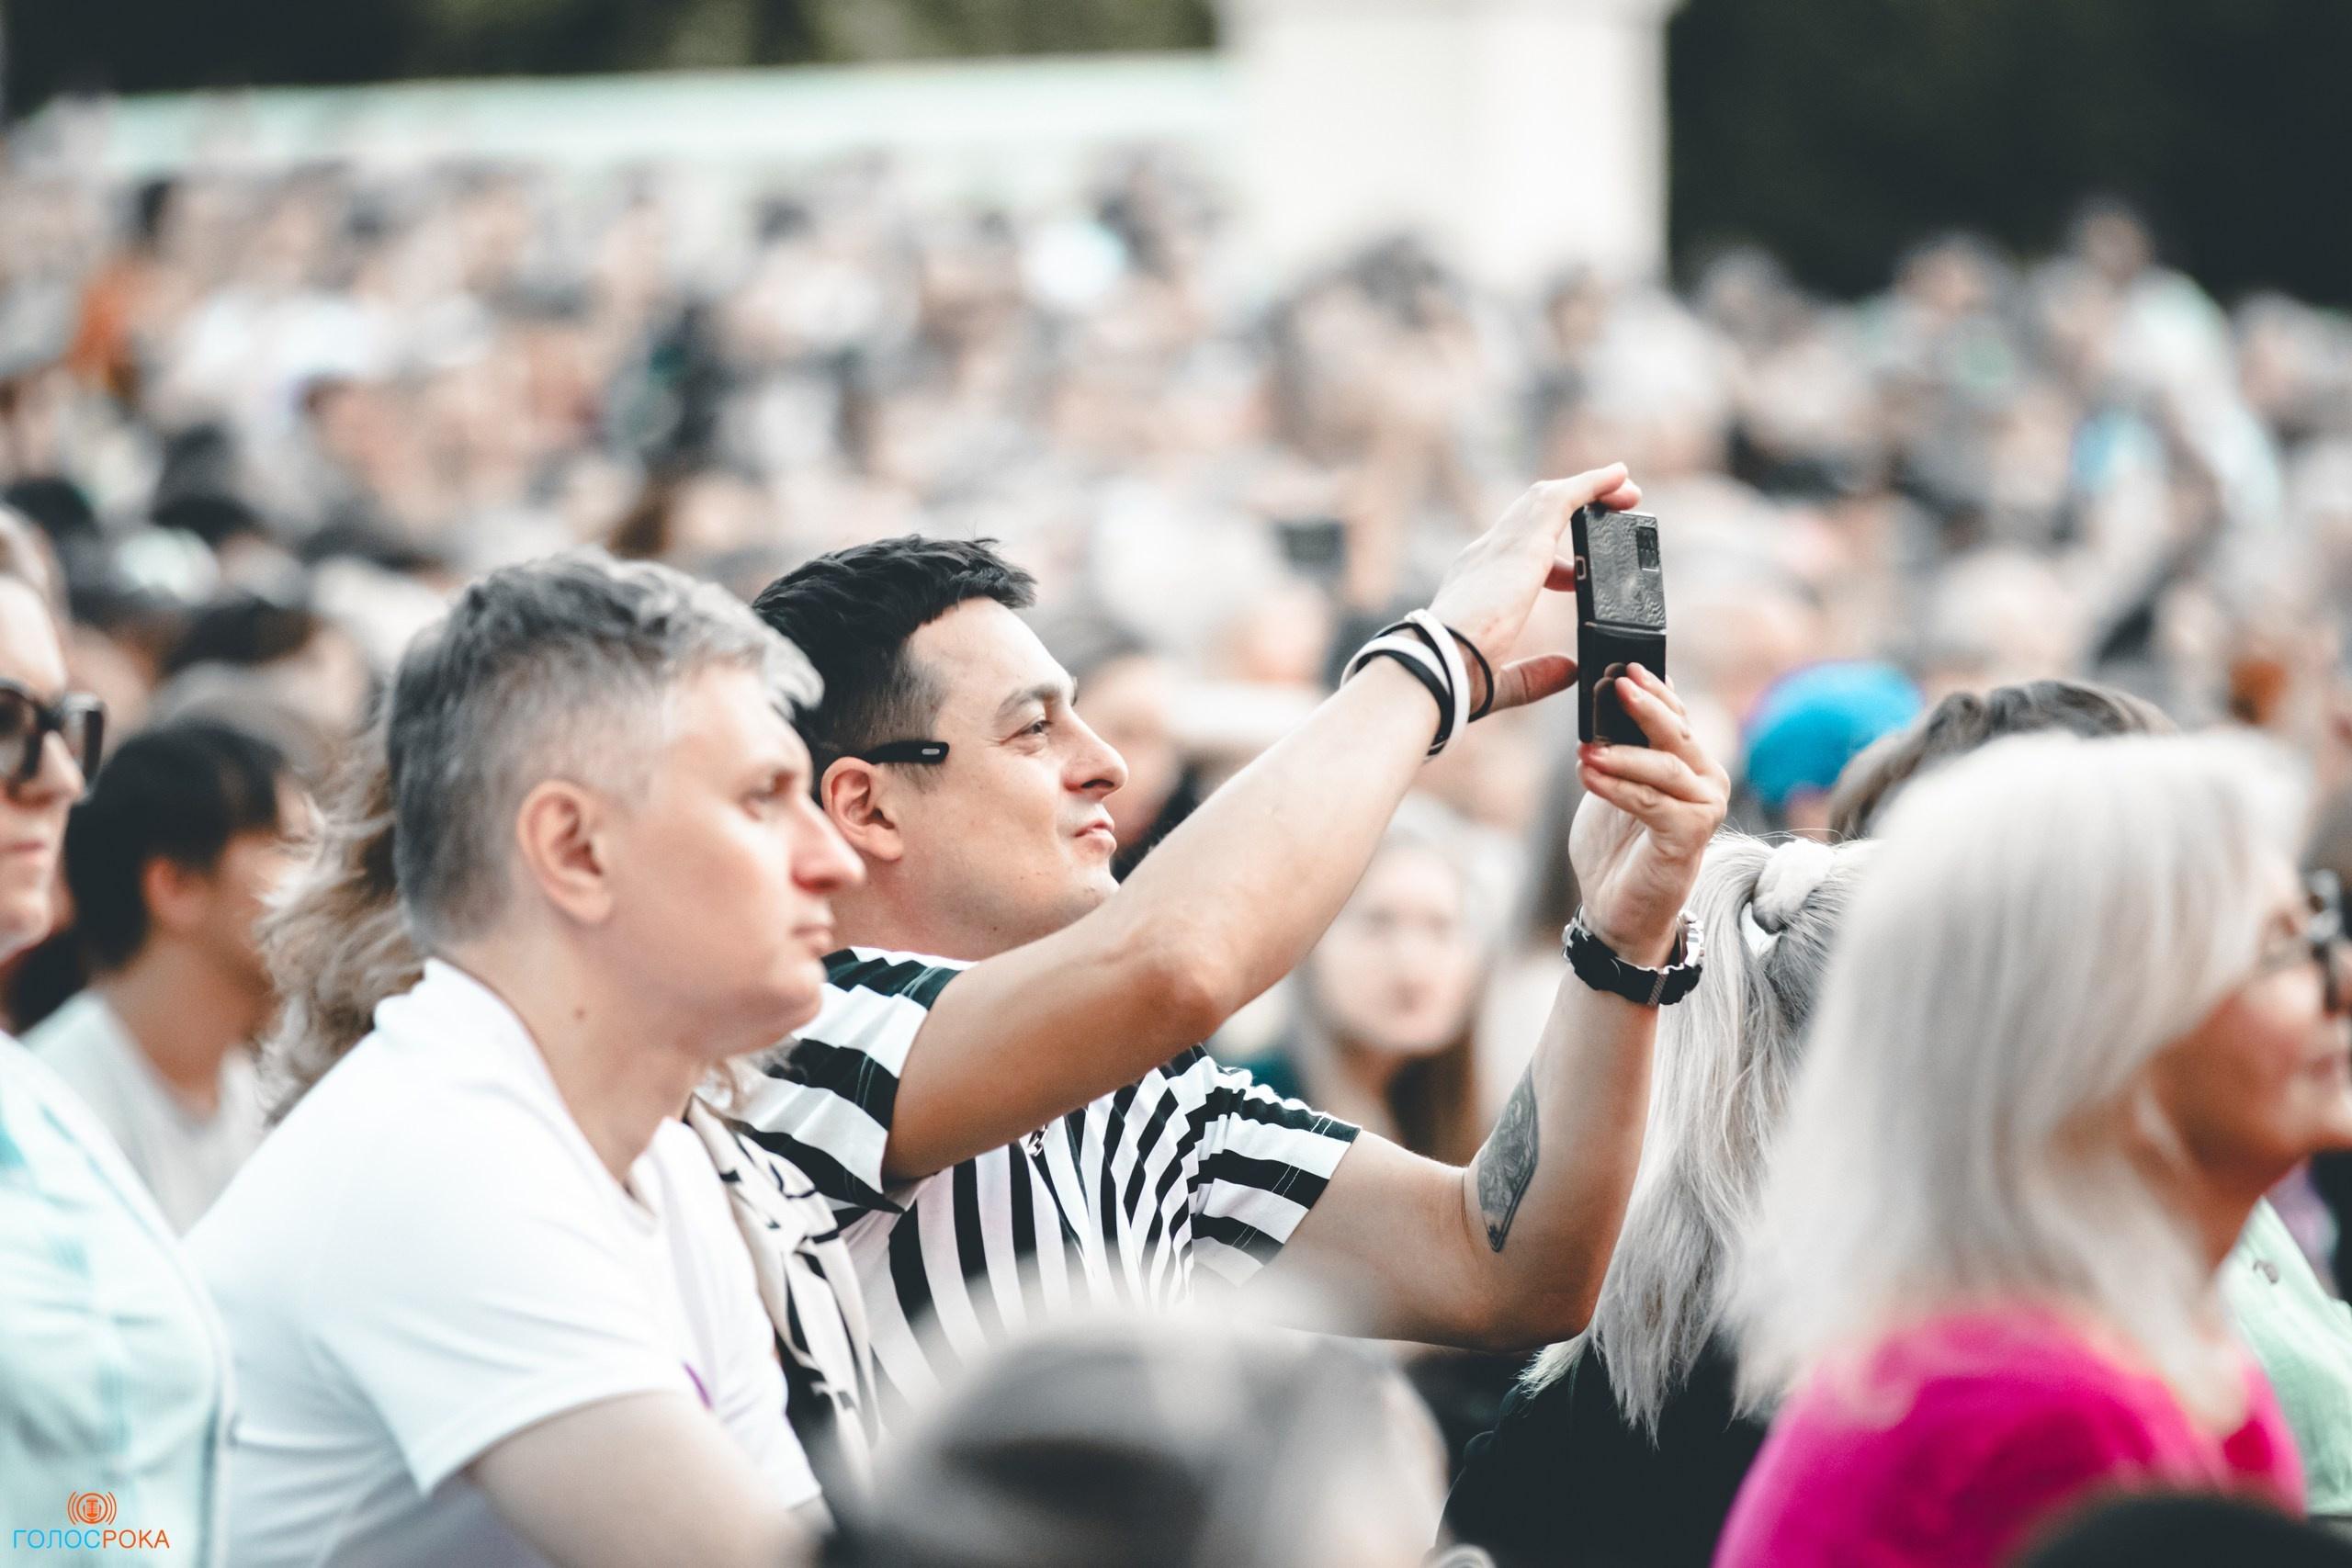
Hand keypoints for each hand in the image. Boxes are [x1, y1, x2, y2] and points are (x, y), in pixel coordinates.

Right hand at [1427, 464, 1642, 714]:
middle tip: (1614, 509)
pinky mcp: (1524, 542)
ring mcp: (1501, 544)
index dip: (1547, 557)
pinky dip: (1592, 483)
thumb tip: (1569, 670)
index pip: (1513, 556)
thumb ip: (1537, 675)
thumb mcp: (1504, 680)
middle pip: (1533, 516)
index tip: (1573, 572)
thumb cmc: (1458, 678)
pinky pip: (1563, 499)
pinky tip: (1619, 477)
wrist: (1440, 665)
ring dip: (1588, 490)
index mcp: (1475, 585)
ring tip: (1625, 490)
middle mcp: (1485, 556)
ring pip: (1547, 499)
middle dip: (1572, 508)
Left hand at [1569, 665, 1729, 966]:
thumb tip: (1606, 700)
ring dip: (1622, 754)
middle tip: (1618, 683)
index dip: (1654, 689)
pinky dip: (1618, 787)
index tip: (1627, 663)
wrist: (1617, 907)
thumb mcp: (1614, 783)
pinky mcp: (1690, 836)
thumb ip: (1619, 747)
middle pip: (1677, 734)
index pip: (1676, 715)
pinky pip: (1652, 802)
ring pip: (1665, 768)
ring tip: (1586, 748)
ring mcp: (1705, 808)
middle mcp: (1707, 781)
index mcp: (1691, 762)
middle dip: (1647, 706)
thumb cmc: (1614, 844)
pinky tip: (1588, 774)